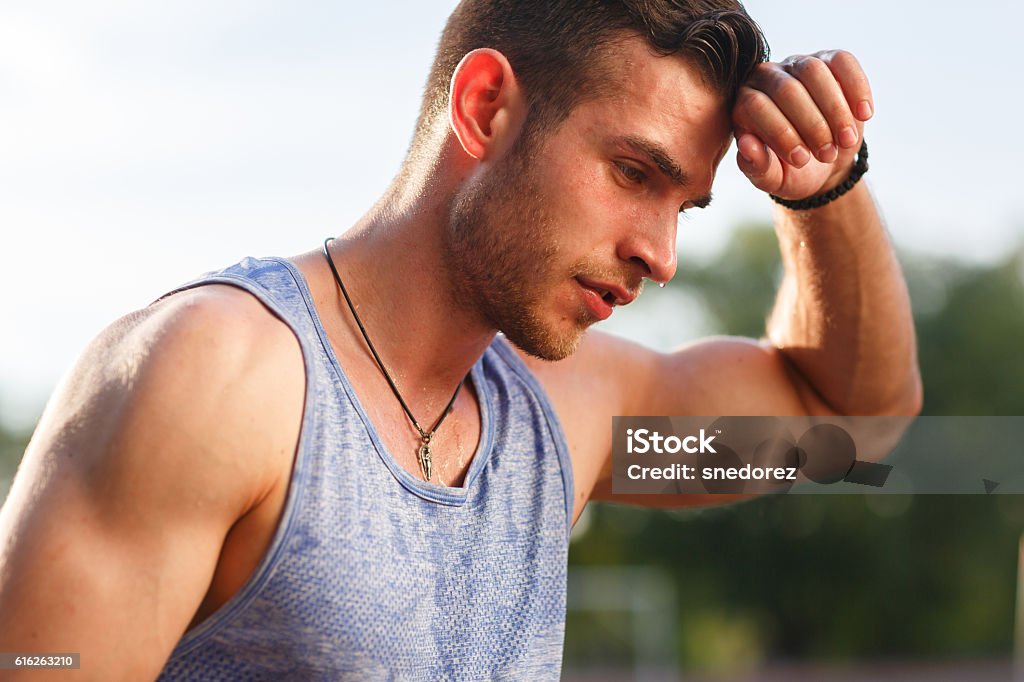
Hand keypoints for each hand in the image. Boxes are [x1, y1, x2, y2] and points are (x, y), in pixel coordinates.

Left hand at [732, 50, 873, 199]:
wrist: (823, 163)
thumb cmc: (789, 170)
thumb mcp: (772, 177)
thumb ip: (756, 166)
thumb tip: (747, 145)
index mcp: (744, 104)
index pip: (755, 106)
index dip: (780, 133)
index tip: (801, 161)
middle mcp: (765, 77)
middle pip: (786, 89)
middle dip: (811, 125)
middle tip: (826, 155)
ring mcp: (797, 64)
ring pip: (814, 71)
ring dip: (835, 110)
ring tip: (845, 142)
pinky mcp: (829, 59)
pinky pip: (843, 62)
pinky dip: (857, 88)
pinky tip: (864, 115)